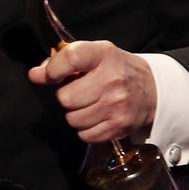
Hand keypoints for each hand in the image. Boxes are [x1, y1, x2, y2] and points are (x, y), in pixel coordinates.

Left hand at [28, 40, 155, 143]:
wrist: (153, 89)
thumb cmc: (115, 68)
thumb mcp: (93, 54)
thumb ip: (62, 61)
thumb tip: (35, 75)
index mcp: (103, 54)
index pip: (71, 58)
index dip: (54, 69)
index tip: (50, 74)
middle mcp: (112, 79)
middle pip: (66, 97)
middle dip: (66, 95)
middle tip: (77, 91)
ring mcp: (117, 105)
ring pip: (73, 119)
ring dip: (74, 113)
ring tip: (87, 104)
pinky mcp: (120, 126)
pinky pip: (85, 135)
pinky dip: (85, 128)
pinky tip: (95, 116)